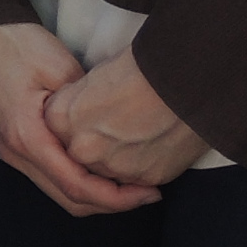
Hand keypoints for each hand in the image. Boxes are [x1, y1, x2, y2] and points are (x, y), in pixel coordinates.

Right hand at [0, 17, 160, 216]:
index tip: (151, 191)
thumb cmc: (12, 42)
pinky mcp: (11, 142)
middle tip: (147, 192)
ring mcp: (10, 151)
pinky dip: (77, 179)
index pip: (78, 187)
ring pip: (58, 190)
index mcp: (27, 138)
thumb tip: (115, 132)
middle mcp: (15, 154)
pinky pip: (48, 175)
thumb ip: (87, 108)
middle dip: (112, 203)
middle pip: (69, 200)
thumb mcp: (61, 69)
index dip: (118, 198)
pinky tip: (99, 165)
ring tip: (129, 181)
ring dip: (95, 193)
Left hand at [41, 51, 212, 190]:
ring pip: (109, 172)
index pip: (60, 128)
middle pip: (82, 155)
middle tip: (120, 127)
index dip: (80, 119)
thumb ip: (78, 100)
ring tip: (141, 136)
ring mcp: (113, 166)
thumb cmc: (141, 67)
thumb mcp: (94, 75)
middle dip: (97, 146)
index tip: (96, 111)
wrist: (187, 79)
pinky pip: (138, 180)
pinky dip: (144, 167)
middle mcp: (82, 148)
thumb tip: (84, 110)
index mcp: (61, 117)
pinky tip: (157, 144)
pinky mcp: (145, 177)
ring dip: (119, 161)